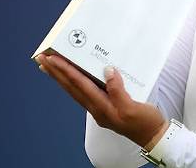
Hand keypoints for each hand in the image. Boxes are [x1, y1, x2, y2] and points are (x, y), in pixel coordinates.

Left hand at [35, 53, 168, 149]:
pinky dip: (75, 83)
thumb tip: (108, 71)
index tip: (53, 59)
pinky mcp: (107, 106)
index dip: (65, 70)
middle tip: (42, 59)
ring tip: (51, 67)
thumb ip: (118, 90)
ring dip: (62, 78)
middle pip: (72, 88)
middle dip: (57, 73)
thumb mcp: (132, 107)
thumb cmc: (144, 123)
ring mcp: (101, 108)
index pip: (79, 84)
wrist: (153, 136)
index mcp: (102, 107)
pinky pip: (86, 92)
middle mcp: (97, 108)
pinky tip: (74, 78)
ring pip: (76, 90)